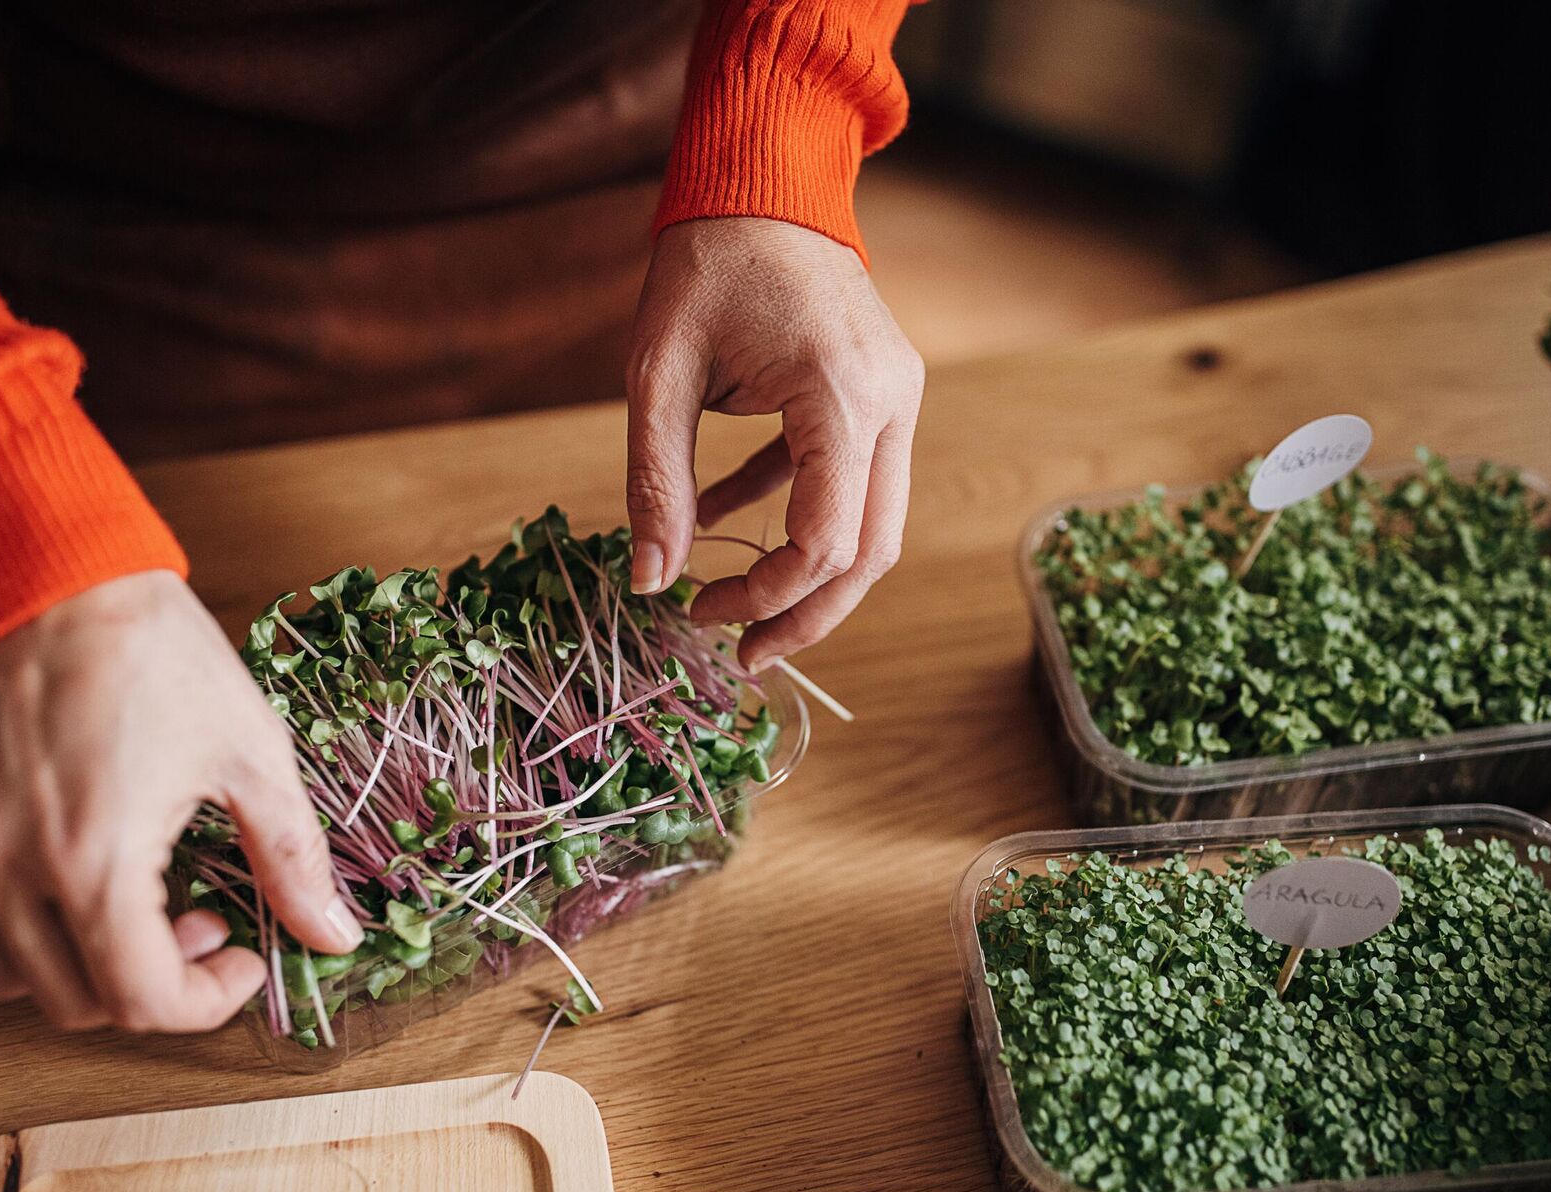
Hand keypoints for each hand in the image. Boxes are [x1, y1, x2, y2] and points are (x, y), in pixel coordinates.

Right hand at [0, 571, 362, 1031]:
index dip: (207, 1000)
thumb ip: (292, 858)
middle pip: (77, 1005)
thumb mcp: (250, 752)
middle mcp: (7, 871)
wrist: (43, 569)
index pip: (142, 1002)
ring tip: (138, 900)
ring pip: (8, 980)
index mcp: (93, 861)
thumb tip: (335, 935)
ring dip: (83, 968)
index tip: (243, 955)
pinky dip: (25, 929)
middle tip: (202, 919)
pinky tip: (78, 870)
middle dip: (153, 984)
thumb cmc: (152, 651)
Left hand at [624, 216, 923, 670]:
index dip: (769, 595)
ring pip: (876, 528)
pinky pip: (852, 482)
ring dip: (811, 579)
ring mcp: (899, 398)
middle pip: (871, 552)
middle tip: (743, 657)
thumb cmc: (703, 261)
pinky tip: (723, 523)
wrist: (763, 177)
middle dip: (807, 615)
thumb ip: (655, 481)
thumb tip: (651, 583)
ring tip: (739, 612)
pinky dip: (796, 515)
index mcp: (840, 393)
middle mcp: (891, 402)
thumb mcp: (656, 373)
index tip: (701, 612)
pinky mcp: (884, 395)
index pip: (826, 539)